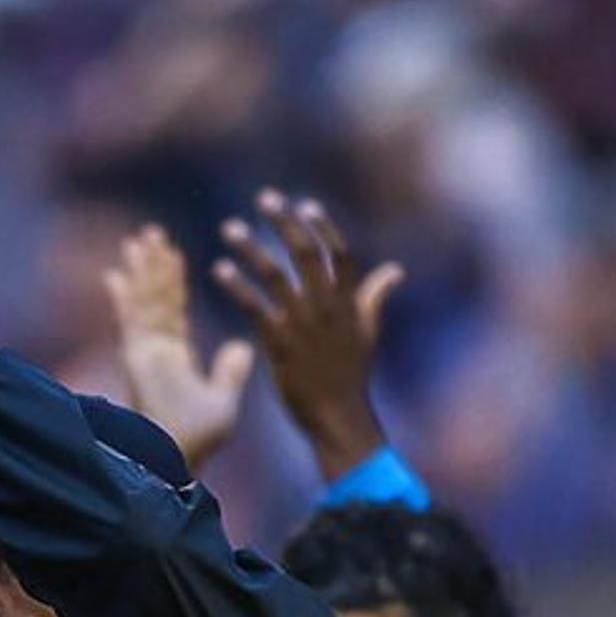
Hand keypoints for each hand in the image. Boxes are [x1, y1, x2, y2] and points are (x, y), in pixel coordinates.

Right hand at [105, 225, 253, 473]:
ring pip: (143, 301)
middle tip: (151, 234)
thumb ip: (230, 372)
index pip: (174, 310)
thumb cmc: (198, 438)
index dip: (173, 283)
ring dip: (141, 270)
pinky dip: (124, 296)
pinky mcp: (136, 357)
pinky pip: (131, 319)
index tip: (173, 255)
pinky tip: (116, 273)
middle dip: (153, 266)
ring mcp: (143, 352)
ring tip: (139, 239)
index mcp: (176, 356)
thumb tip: (242, 345)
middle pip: (154, 298)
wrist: (178, 456)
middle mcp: (156, 349)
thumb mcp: (223, 400)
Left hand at [214, 189, 402, 481]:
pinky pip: (256, 308)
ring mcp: (303, 326)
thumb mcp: (368, 330)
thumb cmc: (351, 374)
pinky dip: (237, 286)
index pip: (339, 254)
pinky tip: (219, 269)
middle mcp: (327, 308)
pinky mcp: (280, 345)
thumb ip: (376, 295)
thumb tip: (396, 270)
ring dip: (251, 249)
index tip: (304, 204)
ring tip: (230, 228)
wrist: (337, 417)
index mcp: (349, 302)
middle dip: (285, 223)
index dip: (323, 227)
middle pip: (306, 255)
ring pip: (276, 276)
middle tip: (264, 199)